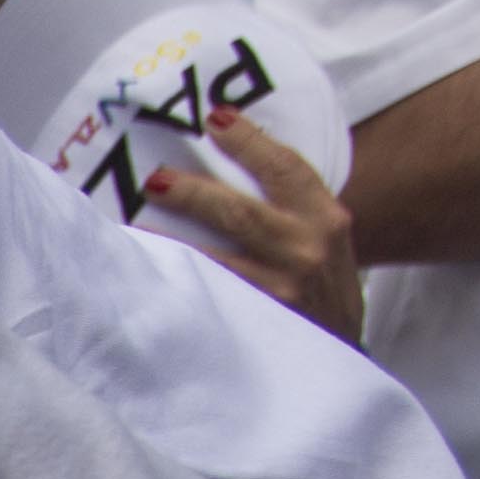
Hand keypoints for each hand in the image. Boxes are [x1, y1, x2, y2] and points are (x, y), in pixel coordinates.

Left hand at [151, 110, 362, 341]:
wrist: (342, 361)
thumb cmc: (323, 293)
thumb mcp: (328, 243)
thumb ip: (292, 211)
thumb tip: (234, 167)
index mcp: (327, 220)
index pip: (286, 168)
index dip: (249, 142)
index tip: (215, 117)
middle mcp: (307, 251)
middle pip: (241, 212)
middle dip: (194, 193)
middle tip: (154, 177)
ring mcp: (282, 291)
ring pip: (219, 259)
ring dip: (174, 239)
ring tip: (137, 223)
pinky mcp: (260, 324)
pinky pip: (212, 297)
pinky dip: (180, 282)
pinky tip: (150, 273)